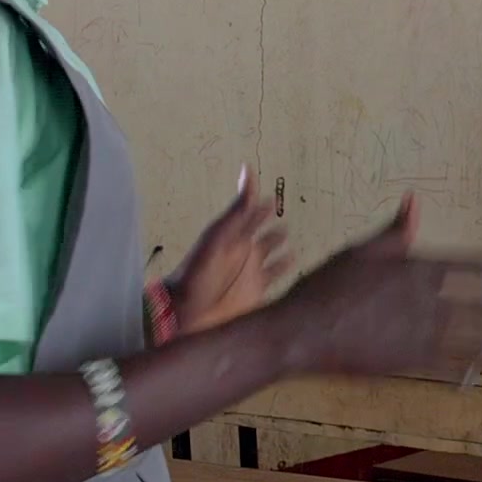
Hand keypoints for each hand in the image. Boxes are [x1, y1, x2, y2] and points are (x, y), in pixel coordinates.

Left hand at [167, 168, 297, 337]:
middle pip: (265, 235)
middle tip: (284, 217)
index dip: (263, 205)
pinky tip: (294, 272)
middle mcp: (246, 253)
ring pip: (274, 258)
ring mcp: (253, 274)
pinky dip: (284, 276)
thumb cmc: (198, 271)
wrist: (187, 311)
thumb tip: (247, 170)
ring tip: (291, 243)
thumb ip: (238, 208)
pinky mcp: (257, 295)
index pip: (253, 214)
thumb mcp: (219, 235)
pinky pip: (275, 282)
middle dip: (275, 226)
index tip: (272, 195)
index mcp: (236, 235)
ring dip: (283, 251)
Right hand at [276, 202, 481, 377]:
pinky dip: (466, 369)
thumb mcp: (360, 250)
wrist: (299, 333)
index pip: (470, 264)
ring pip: (472, 339)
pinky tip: (479, 373)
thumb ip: (394, 231)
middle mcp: (426, 300)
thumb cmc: (324, 286)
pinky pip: (448, 366)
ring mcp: (419, 333)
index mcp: (416, 267)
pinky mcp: (409, 362)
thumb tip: (414, 202)